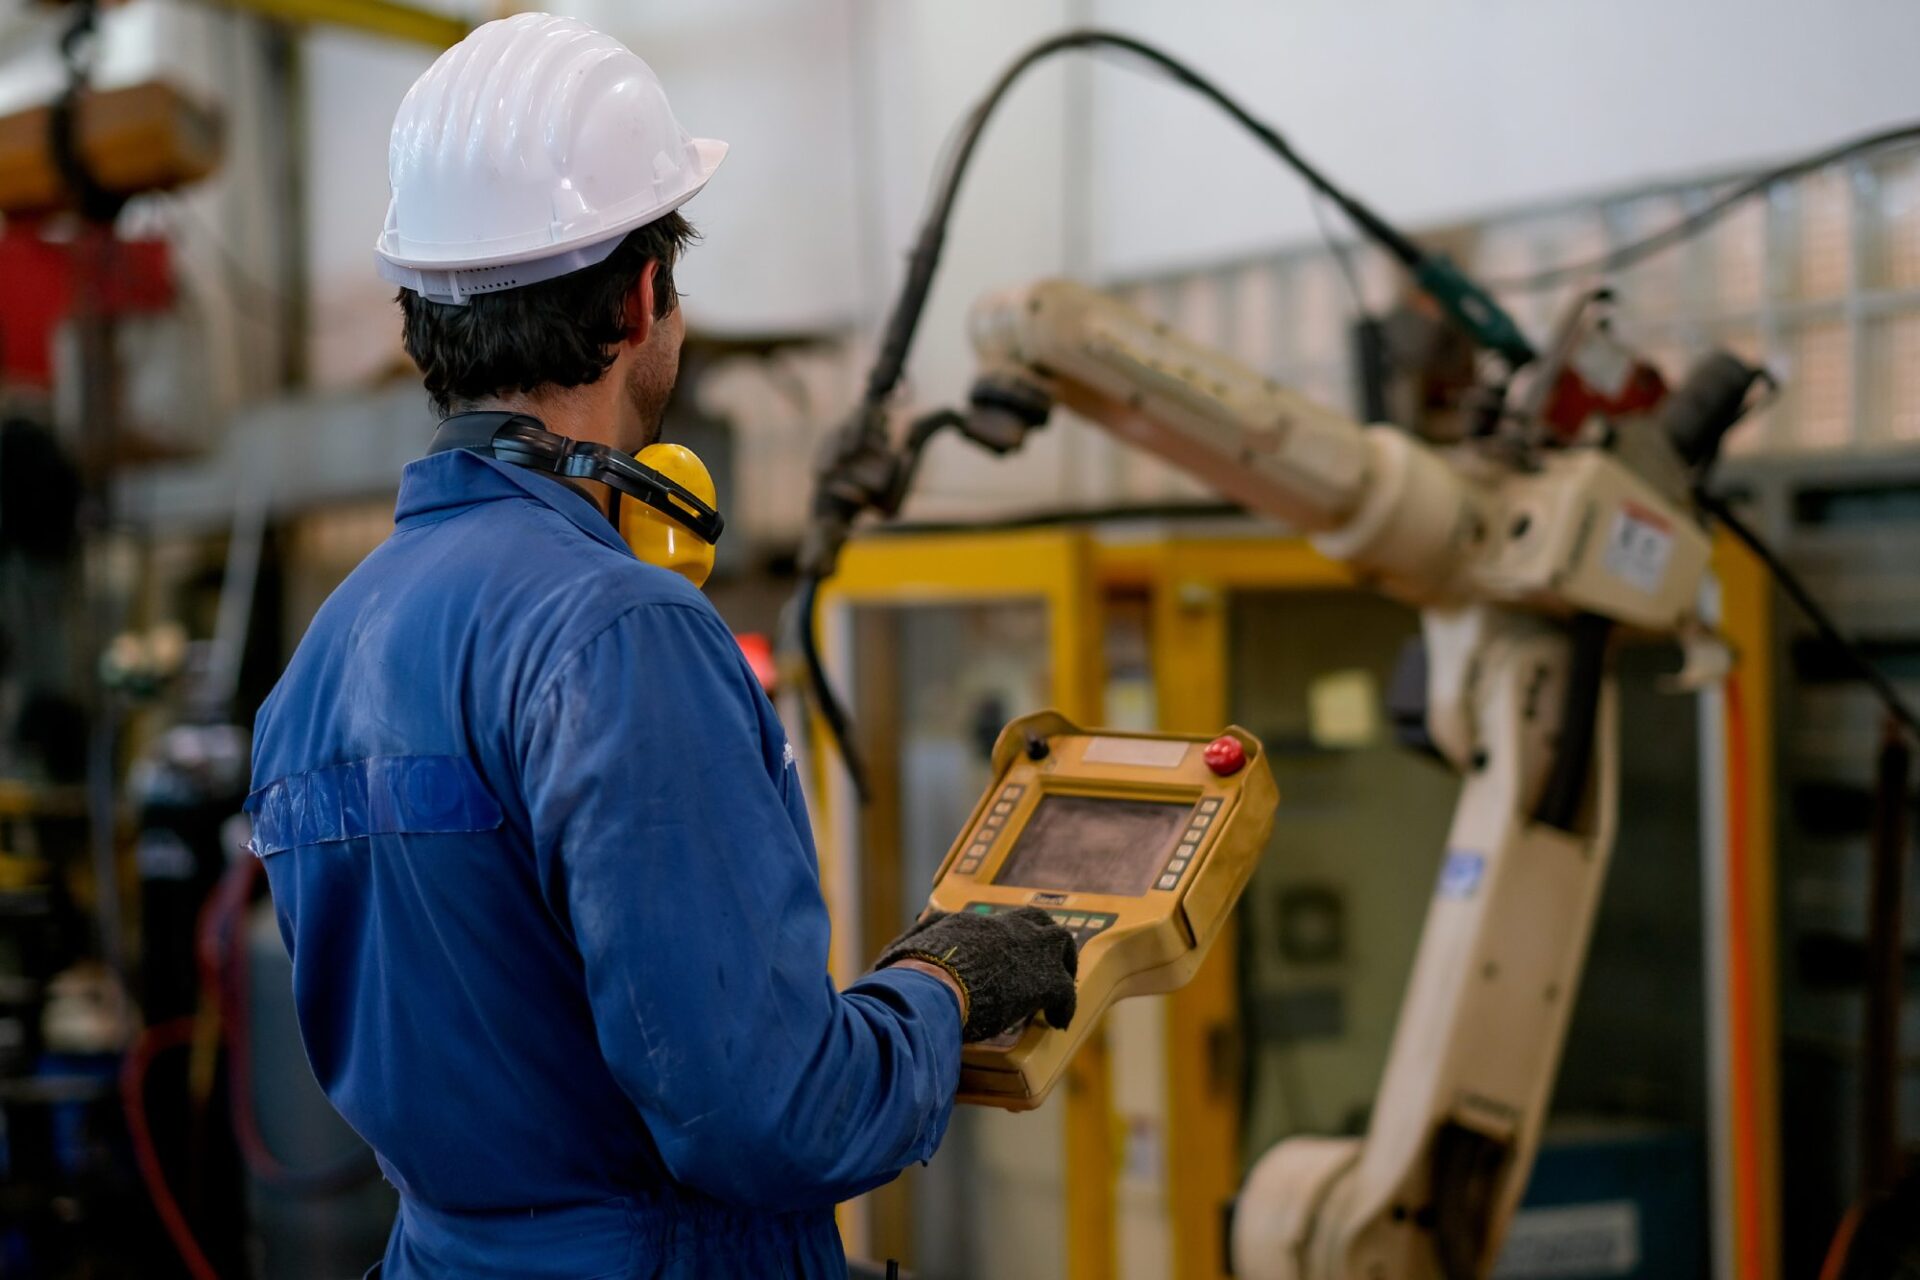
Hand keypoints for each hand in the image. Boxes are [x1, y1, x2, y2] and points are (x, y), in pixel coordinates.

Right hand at [875, 907, 1077, 1042]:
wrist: (930, 991)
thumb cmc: (908, 979)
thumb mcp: (903, 950)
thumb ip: (914, 939)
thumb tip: (912, 931)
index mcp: (969, 924)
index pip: (996, 924)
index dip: (1004, 940)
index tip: (1005, 959)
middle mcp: (1002, 927)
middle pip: (1035, 918)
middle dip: (1043, 938)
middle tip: (1043, 962)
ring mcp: (1027, 950)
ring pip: (1060, 943)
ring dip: (1063, 963)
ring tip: (1061, 987)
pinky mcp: (1043, 980)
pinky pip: (1066, 989)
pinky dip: (1065, 1005)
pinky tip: (1058, 1020)